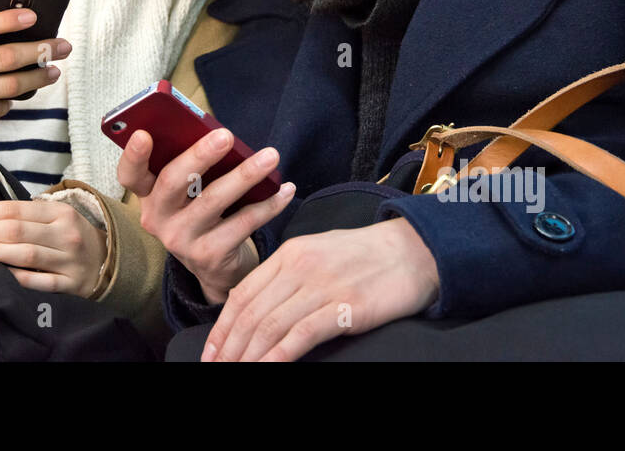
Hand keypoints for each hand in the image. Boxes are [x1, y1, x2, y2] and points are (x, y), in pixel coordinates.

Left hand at [0, 200, 107, 296]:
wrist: (108, 263)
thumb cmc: (69, 238)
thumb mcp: (54, 220)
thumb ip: (23, 218)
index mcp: (58, 212)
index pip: (13, 209)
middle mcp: (65, 233)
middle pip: (15, 230)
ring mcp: (69, 260)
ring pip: (26, 255)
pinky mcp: (71, 285)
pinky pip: (40, 282)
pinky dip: (18, 277)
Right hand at [116, 127, 295, 304]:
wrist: (215, 265)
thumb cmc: (202, 211)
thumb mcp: (188, 192)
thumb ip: (193, 167)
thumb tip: (220, 135)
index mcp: (148, 195)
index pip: (130, 175)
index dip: (133, 155)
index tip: (144, 134)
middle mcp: (158, 218)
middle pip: (173, 182)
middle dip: (200, 156)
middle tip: (225, 136)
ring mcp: (181, 240)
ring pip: (213, 201)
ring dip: (245, 175)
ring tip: (270, 156)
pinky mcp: (209, 256)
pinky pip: (242, 224)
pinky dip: (268, 205)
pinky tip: (285, 190)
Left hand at [202, 218, 439, 361]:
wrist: (413, 251)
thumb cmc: (367, 256)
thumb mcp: (319, 252)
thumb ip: (288, 275)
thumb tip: (258, 306)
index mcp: (289, 253)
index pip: (242, 293)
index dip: (222, 327)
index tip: (211, 353)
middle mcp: (298, 267)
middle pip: (250, 313)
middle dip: (229, 348)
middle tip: (217, 370)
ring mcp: (320, 286)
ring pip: (269, 326)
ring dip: (248, 357)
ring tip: (236, 375)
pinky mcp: (344, 307)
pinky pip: (300, 336)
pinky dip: (278, 357)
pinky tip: (267, 370)